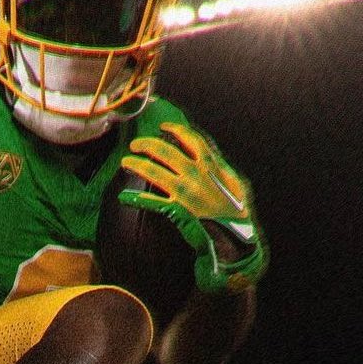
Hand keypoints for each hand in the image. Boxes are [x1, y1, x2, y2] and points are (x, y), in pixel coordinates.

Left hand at [119, 122, 266, 291]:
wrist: (237, 236)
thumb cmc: (237, 211)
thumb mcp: (235, 183)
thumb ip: (220, 167)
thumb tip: (210, 154)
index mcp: (211, 165)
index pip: (191, 139)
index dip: (175, 130)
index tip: (163, 127)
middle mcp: (197, 175)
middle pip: (167, 152)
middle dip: (148, 145)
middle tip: (135, 144)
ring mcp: (186, 192)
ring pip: (156, 172)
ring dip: (138, 165)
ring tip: (126, 162)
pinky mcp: (179, 211)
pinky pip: (154, 203)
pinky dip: (138, 199)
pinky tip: (125, 197)